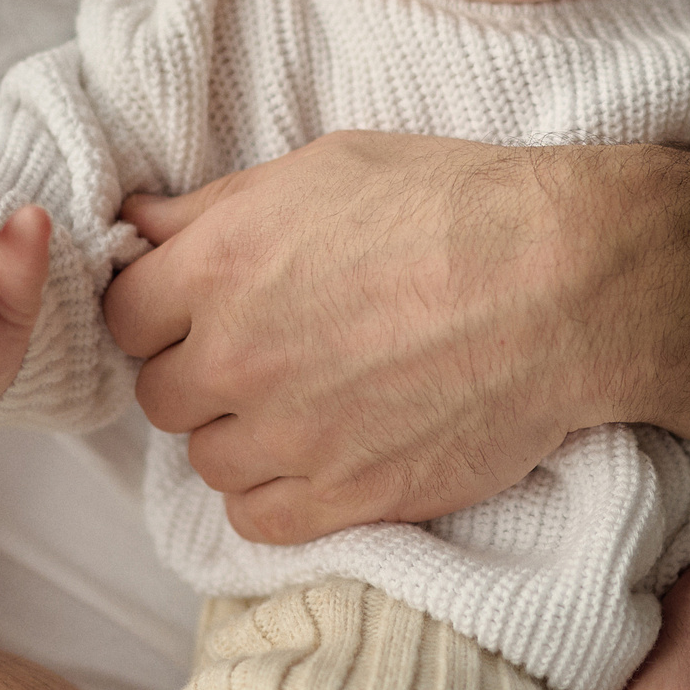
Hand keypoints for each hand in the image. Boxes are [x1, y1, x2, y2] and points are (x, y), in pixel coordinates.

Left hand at [104, 131, 634, 544]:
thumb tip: (136, 222)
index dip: (162, 308)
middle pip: (161, 394)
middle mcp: (237, 358)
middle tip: (267, 350)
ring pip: (209, 461)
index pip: (124, 315)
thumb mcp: (327, 168)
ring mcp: (290, 438)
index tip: (203, 305)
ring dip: (242, 436)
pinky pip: (260, 521)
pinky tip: (319, 456)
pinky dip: (277, 495)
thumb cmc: (456, 205)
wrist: (565, 283)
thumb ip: (216, 206)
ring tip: (307, 401)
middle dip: (203, 372)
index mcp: (221, 267)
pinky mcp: (346, 498)